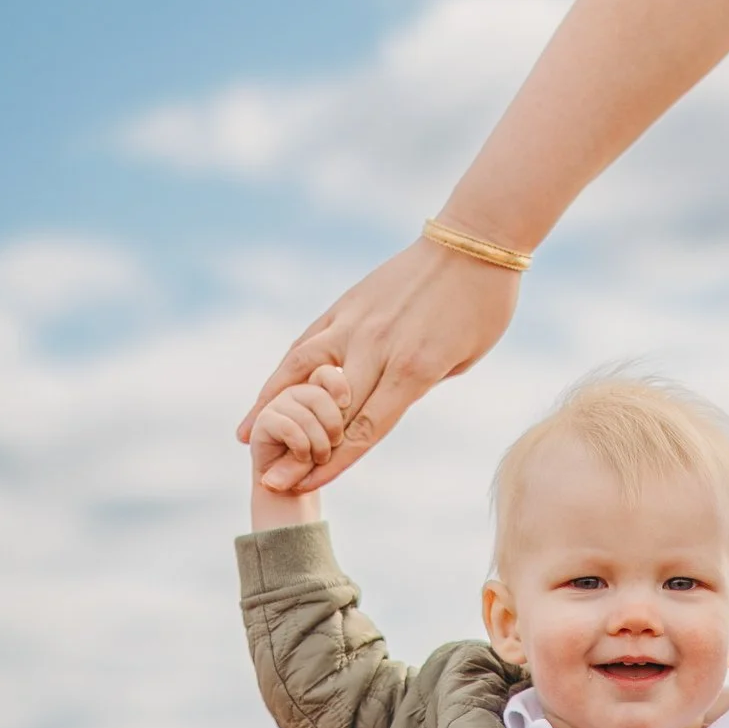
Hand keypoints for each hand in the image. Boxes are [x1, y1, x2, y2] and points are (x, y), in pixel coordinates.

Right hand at [238, 235, 522, 492]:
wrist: (474, 241)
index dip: (335, 464)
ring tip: (245, 433)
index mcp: (414, 369)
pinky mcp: (346, 304)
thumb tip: (385, 400)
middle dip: (300, 450)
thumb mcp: (462, 360)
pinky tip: (268, 387)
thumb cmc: (483, 307)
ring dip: (271, 405)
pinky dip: (286, 368)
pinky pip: (308, 341)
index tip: (307, 486)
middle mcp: (377, 347)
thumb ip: (419, 385)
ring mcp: (356, 323)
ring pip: (302, 371)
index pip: (366, 429)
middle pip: (330, 411)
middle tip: (270, 480)